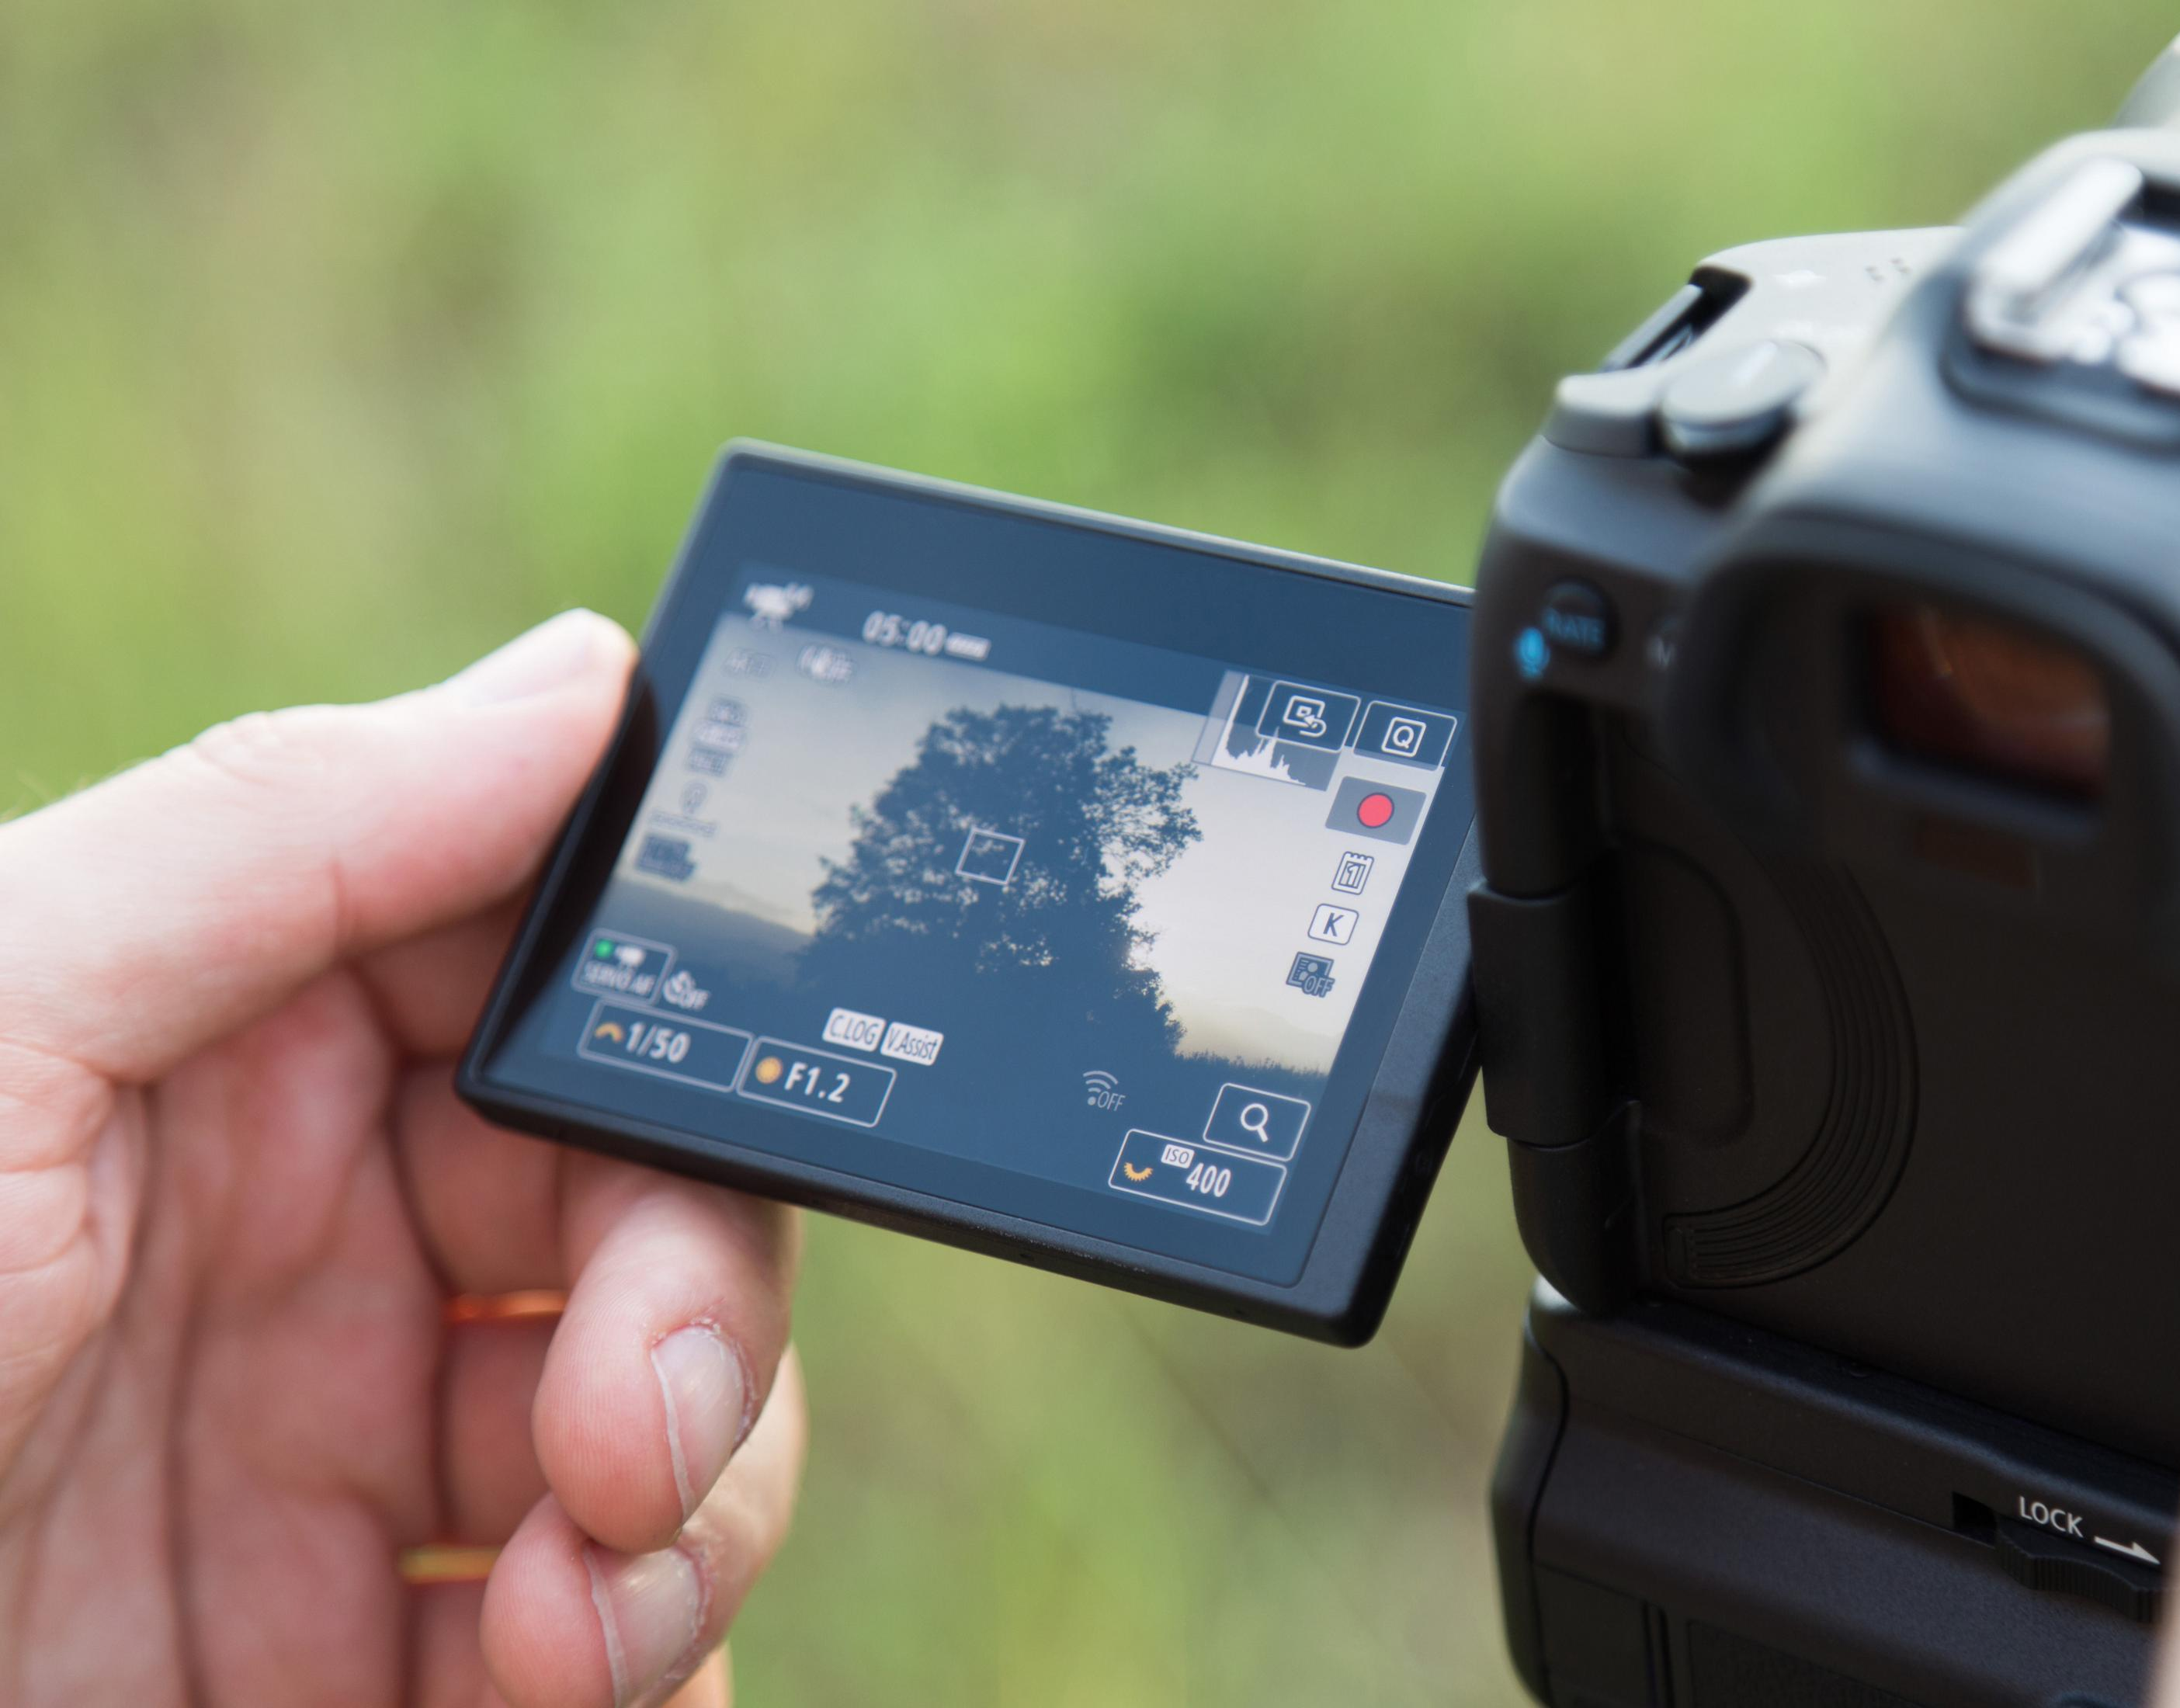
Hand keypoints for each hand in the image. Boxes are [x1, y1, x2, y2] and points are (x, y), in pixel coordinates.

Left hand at [0, 612, 805, 1707]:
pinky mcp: (370, 1659)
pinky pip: (622, 1633)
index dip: (683, 1041)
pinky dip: (652, 1660)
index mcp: (246, 1054)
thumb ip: (285, 831)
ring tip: (576, 1627)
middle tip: (624, 1446)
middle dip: (699, 1322)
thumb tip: (588, 678)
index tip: (747, 1110)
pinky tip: (572, 1687)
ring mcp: (351, 1467)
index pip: (566, 990)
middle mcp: (325, 1249)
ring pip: (679, 1431)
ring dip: (693, 1516)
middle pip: (663, 1220)